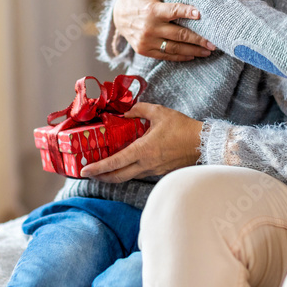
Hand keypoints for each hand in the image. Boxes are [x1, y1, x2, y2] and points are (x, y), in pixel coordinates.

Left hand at [78, 103, 202, 182]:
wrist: (203, 143)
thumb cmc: (182, 127)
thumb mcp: (159, 112)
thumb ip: (139, 110)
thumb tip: (125, 112)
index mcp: (144, 150)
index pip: (115, 162)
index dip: (98, 168)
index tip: (84, 171)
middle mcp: (146, 164)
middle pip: (118, 176)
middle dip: (101, 176)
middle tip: (88, 174)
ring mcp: (153, 170)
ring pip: (128, 176)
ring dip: (114, 175)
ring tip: (103, 169)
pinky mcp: (159, 172)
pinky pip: (139, 173)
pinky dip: (128, 171)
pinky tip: (125, 164)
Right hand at [112, 0, 215, 61]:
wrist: (117, 17)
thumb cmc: (139, 0)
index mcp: (152, 10)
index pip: (173, 11)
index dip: (187, 12)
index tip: (201, 14)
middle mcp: (150, 27)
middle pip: (179, 34)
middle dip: (198, 39)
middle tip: (214, 42)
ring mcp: (147, 41)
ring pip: (174, 48)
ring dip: (193, 50)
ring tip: (208, 51)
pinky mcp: (145, 50)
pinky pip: (166, 55)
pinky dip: (180, 56)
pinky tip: (193, 55)